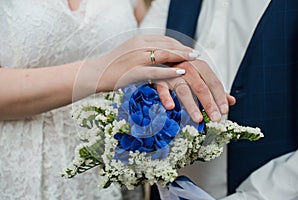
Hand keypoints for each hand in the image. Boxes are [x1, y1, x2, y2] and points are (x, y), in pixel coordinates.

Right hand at [77, 35, 199, 91]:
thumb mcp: (130, 54)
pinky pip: (155, 70)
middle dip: (183, 50)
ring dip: (181, 57)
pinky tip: (180, 72)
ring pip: (163, 54)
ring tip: (194, 60)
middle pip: (167, 45)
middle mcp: (139, 45)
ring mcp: (136, 57)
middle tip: (196, 55)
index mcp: (139, 40)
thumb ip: (145, 52)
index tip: (189, 50)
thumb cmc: (113, 66)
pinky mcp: (133, 71)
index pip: (164, 40)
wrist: (95, 73)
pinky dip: (169, 71)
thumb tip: (159, 56)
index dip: (179, 45)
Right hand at [155, 60, 235, 121]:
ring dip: (191, 105)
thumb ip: (215, 88)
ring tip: (198, 118)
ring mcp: (173, 73)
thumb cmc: (183, 68)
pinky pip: (162, 89)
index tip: (224, 111)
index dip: (220, 98)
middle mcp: (188, 68)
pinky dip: (166, 98)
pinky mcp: (159, 79)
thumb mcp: (200, 75)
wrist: (161, 57)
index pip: (214, 83)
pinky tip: (171, 107)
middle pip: (201, 88)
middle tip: (215, 118)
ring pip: (184, 90)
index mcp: (200, 66)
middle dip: (209, 104)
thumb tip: (231, 101)